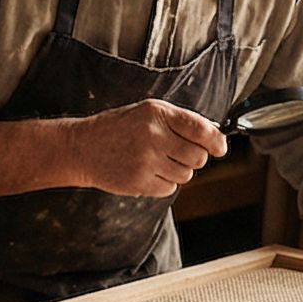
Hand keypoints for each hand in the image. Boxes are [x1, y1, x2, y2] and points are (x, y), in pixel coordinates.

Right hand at [73, 98, 226, 197]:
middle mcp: (153, 136)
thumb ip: (179, 122)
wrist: (82, 148)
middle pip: (197, 157)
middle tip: (174, 152)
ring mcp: (146, 161)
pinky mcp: (140, 182)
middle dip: (192, 157)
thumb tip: (215, 138)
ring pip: (185, 175)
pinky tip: (145, 171)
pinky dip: (163, 183)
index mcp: (157, 114)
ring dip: (177, 170)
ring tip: (155, 160)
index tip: (220, 148)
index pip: (201, 130)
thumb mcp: (147, 113)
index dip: (216, 141)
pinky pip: (169, 188)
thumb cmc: (119, 129)